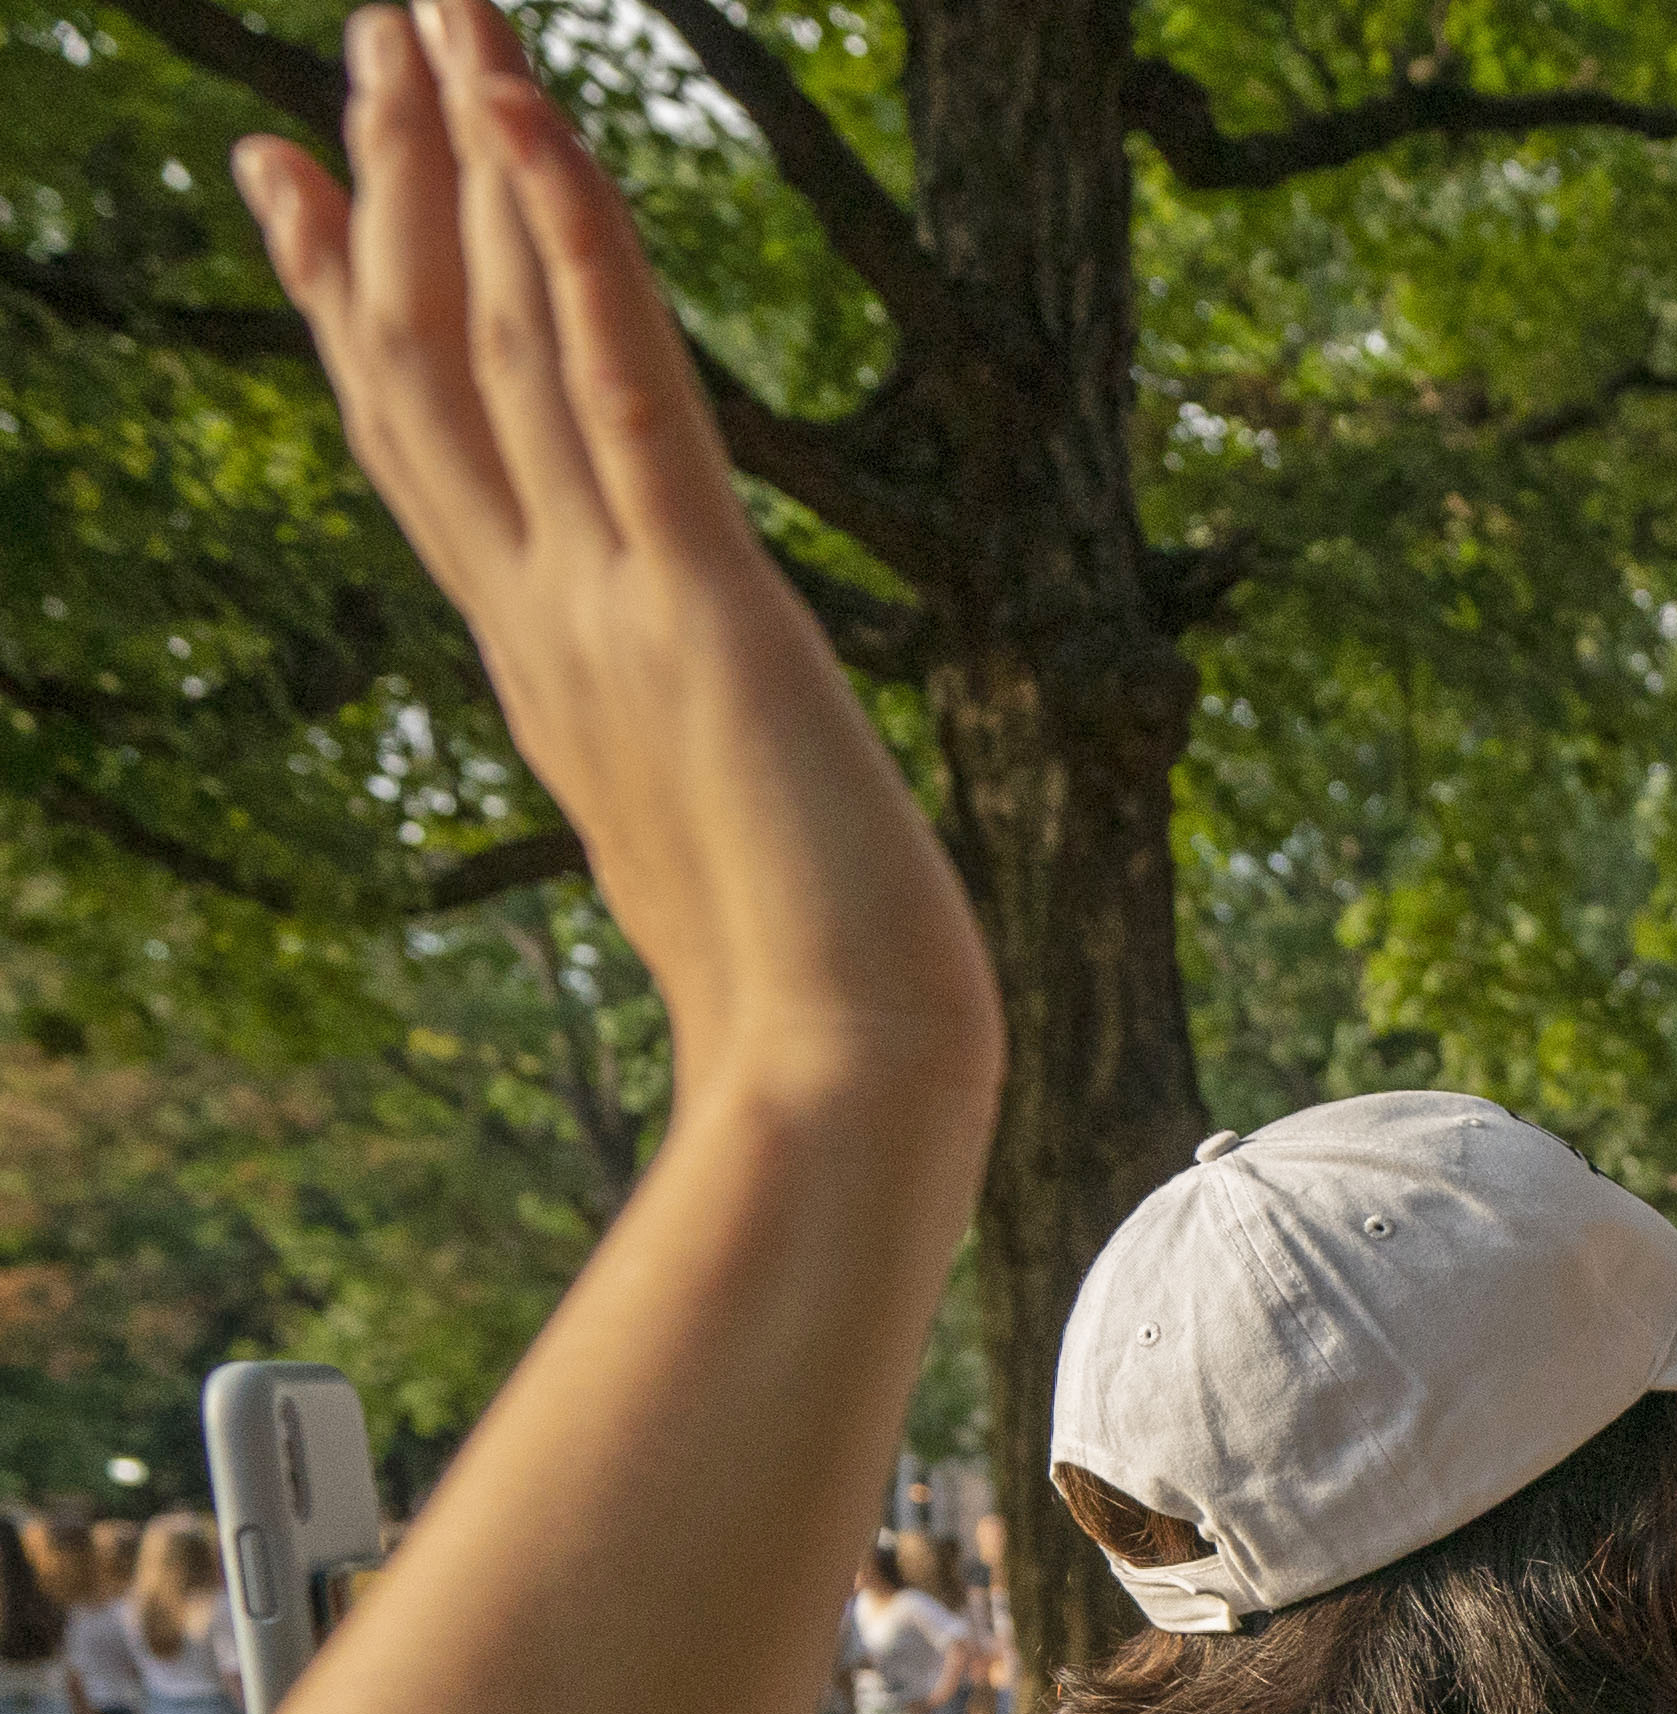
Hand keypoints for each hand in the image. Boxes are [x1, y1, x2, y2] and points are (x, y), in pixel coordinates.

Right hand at [238, 0, 989, 1090]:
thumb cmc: (815, 1028)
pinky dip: (577, 244)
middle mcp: (550, 617)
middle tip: (365, 27)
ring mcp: (607, 603)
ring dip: (468, 157)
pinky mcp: (701, 603)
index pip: (431, 449)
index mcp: (553, 672)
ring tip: (430, 6)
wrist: (839, 1098)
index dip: (354, 304)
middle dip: (398, 184)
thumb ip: (692, 804)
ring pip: (506, 336)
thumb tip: (711, 838)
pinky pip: (624, 386)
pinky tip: (531, 118)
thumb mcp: (722, 869)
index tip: (294, 179)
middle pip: (437, 359)